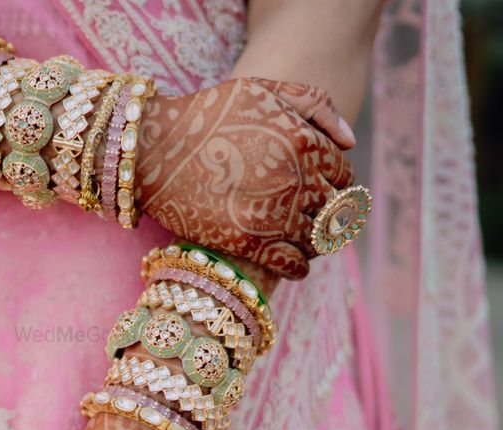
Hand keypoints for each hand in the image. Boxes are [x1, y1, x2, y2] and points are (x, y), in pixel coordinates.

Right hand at [137, 77, 354, 279]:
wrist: (151, 150)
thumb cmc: (206, 115)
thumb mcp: (261, 90)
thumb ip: (314, 104)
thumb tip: (350, 141)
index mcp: (303, 141)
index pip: (344, 174)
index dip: (336, 182)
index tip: (323, 188)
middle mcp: (294, 179)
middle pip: (335, 209)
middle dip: (328, 213)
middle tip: (315, 217)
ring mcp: (272, 213)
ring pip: (318, 239)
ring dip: (316, 240)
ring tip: (303, 237)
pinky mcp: (247, 242)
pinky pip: (293, 264)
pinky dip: (299, 266)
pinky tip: (292, 261)